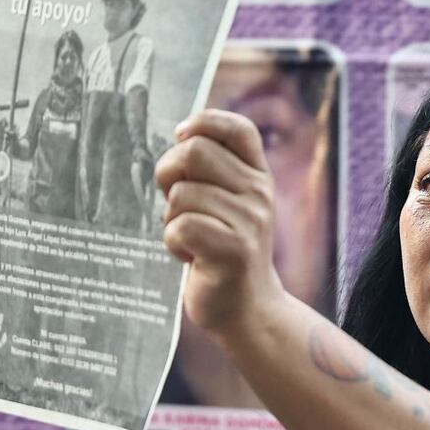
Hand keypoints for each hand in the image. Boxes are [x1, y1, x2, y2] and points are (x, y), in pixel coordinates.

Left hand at [156, 109, 284, 338]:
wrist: (248, 307)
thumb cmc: (224, 248)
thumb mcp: (230, 202)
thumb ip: (213, 170)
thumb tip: (181, 135)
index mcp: (258, 175)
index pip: (238, 128)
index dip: (204, 122)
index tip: (181, 137)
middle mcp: (259, 192)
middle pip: (194, 152)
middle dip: (169, 173)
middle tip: (177, 201)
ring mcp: (249, 221)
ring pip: (182, 194)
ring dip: (173, 218)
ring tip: (193, 238)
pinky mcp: (232, 250)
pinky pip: (179, 227)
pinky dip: (173, 243)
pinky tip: (190, 255)